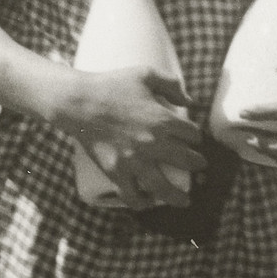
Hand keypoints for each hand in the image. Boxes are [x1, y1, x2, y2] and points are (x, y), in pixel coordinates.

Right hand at [59, 68, 204, 209]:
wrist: (78, 102)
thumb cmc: (111, 84)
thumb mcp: (145, 73)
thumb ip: (171, 84)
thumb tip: (189, 100)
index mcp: (164, 120)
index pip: (193, 134)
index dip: (195, 136)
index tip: (192, 138)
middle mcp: (154, 143)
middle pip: (187, 161)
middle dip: (197, 164)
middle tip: (198, 165)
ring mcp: (135, 160)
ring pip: (164, 187)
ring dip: (178, 197)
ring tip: (184, 201)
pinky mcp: (116, 171)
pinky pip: (132, 195)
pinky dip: (141, 203)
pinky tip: (147, 203)